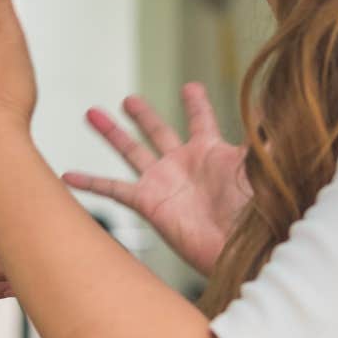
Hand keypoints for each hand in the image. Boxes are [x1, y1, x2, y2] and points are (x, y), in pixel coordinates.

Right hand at [63, 83, 250, 275]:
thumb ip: (261, 139)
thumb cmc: (255, 212)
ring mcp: (162, 182)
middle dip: (143, 114)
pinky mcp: (148, 203)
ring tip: (92, 113)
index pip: (201, 121)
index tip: (190, 87)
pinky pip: (113, 189)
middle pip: (158, 131)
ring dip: (111, 133)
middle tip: (129, 99)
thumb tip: (270, 107)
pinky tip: (68, 176)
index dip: (196, 104)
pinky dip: (90, 182)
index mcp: (211, 152)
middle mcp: (183, 164)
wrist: (239, 250)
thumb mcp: (259, 168)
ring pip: (130, 151)